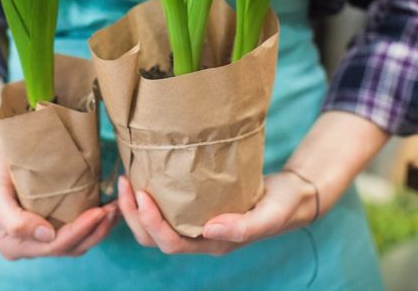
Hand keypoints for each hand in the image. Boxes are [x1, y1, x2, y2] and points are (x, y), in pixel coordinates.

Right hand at [0, 68, 120, 260]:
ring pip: (79, 241)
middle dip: (96, 230)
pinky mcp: (55, 221)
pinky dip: (95, 220)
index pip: (54, 246)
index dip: (79, 231)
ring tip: (117, 207)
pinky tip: (109, 205)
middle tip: (115, 208)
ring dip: (100, 227)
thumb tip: (47, 236)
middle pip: (71, 247)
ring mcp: (44, 234)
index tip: (98, 212)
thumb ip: (15, 222)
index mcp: (14, 246)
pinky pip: (78, 228)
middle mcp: (30, 245)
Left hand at [117, 172, 315, 255]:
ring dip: (134, 207)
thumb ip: (244, 226)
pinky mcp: (194, 207)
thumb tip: (210, 229)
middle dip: (133, 214)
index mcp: (213, 244)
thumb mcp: (269, 215)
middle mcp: (199, 237)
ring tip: (126, 178)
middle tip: (125, 182)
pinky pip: (163, 208)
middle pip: (153, 238)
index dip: (151, 222)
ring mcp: (195, 223)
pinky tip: (143, 174)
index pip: (171, 243)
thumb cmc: (282, 205)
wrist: (292, 195)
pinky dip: (147, 196)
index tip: (141, 194)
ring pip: (153, 225)